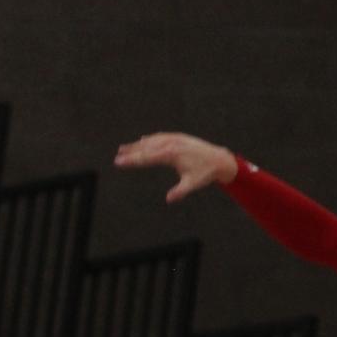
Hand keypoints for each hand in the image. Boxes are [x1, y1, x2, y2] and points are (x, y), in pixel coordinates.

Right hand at [113, 132, 238, 202]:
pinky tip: (144, 140)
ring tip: (124, 148)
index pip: (147, 157)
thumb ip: (180, 191)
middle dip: (131, 151)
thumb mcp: (192, 184)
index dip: (132, 160)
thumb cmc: (205, 173)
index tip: (120, 161)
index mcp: (172, 154)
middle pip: (147, 147)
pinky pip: (161, 137)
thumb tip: (169, 199)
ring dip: (138, 144)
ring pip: (152, 140)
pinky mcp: (179, 137)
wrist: (219, 158)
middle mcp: (171, 144)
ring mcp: (175, 139)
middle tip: (117, 156)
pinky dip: (151, 139)